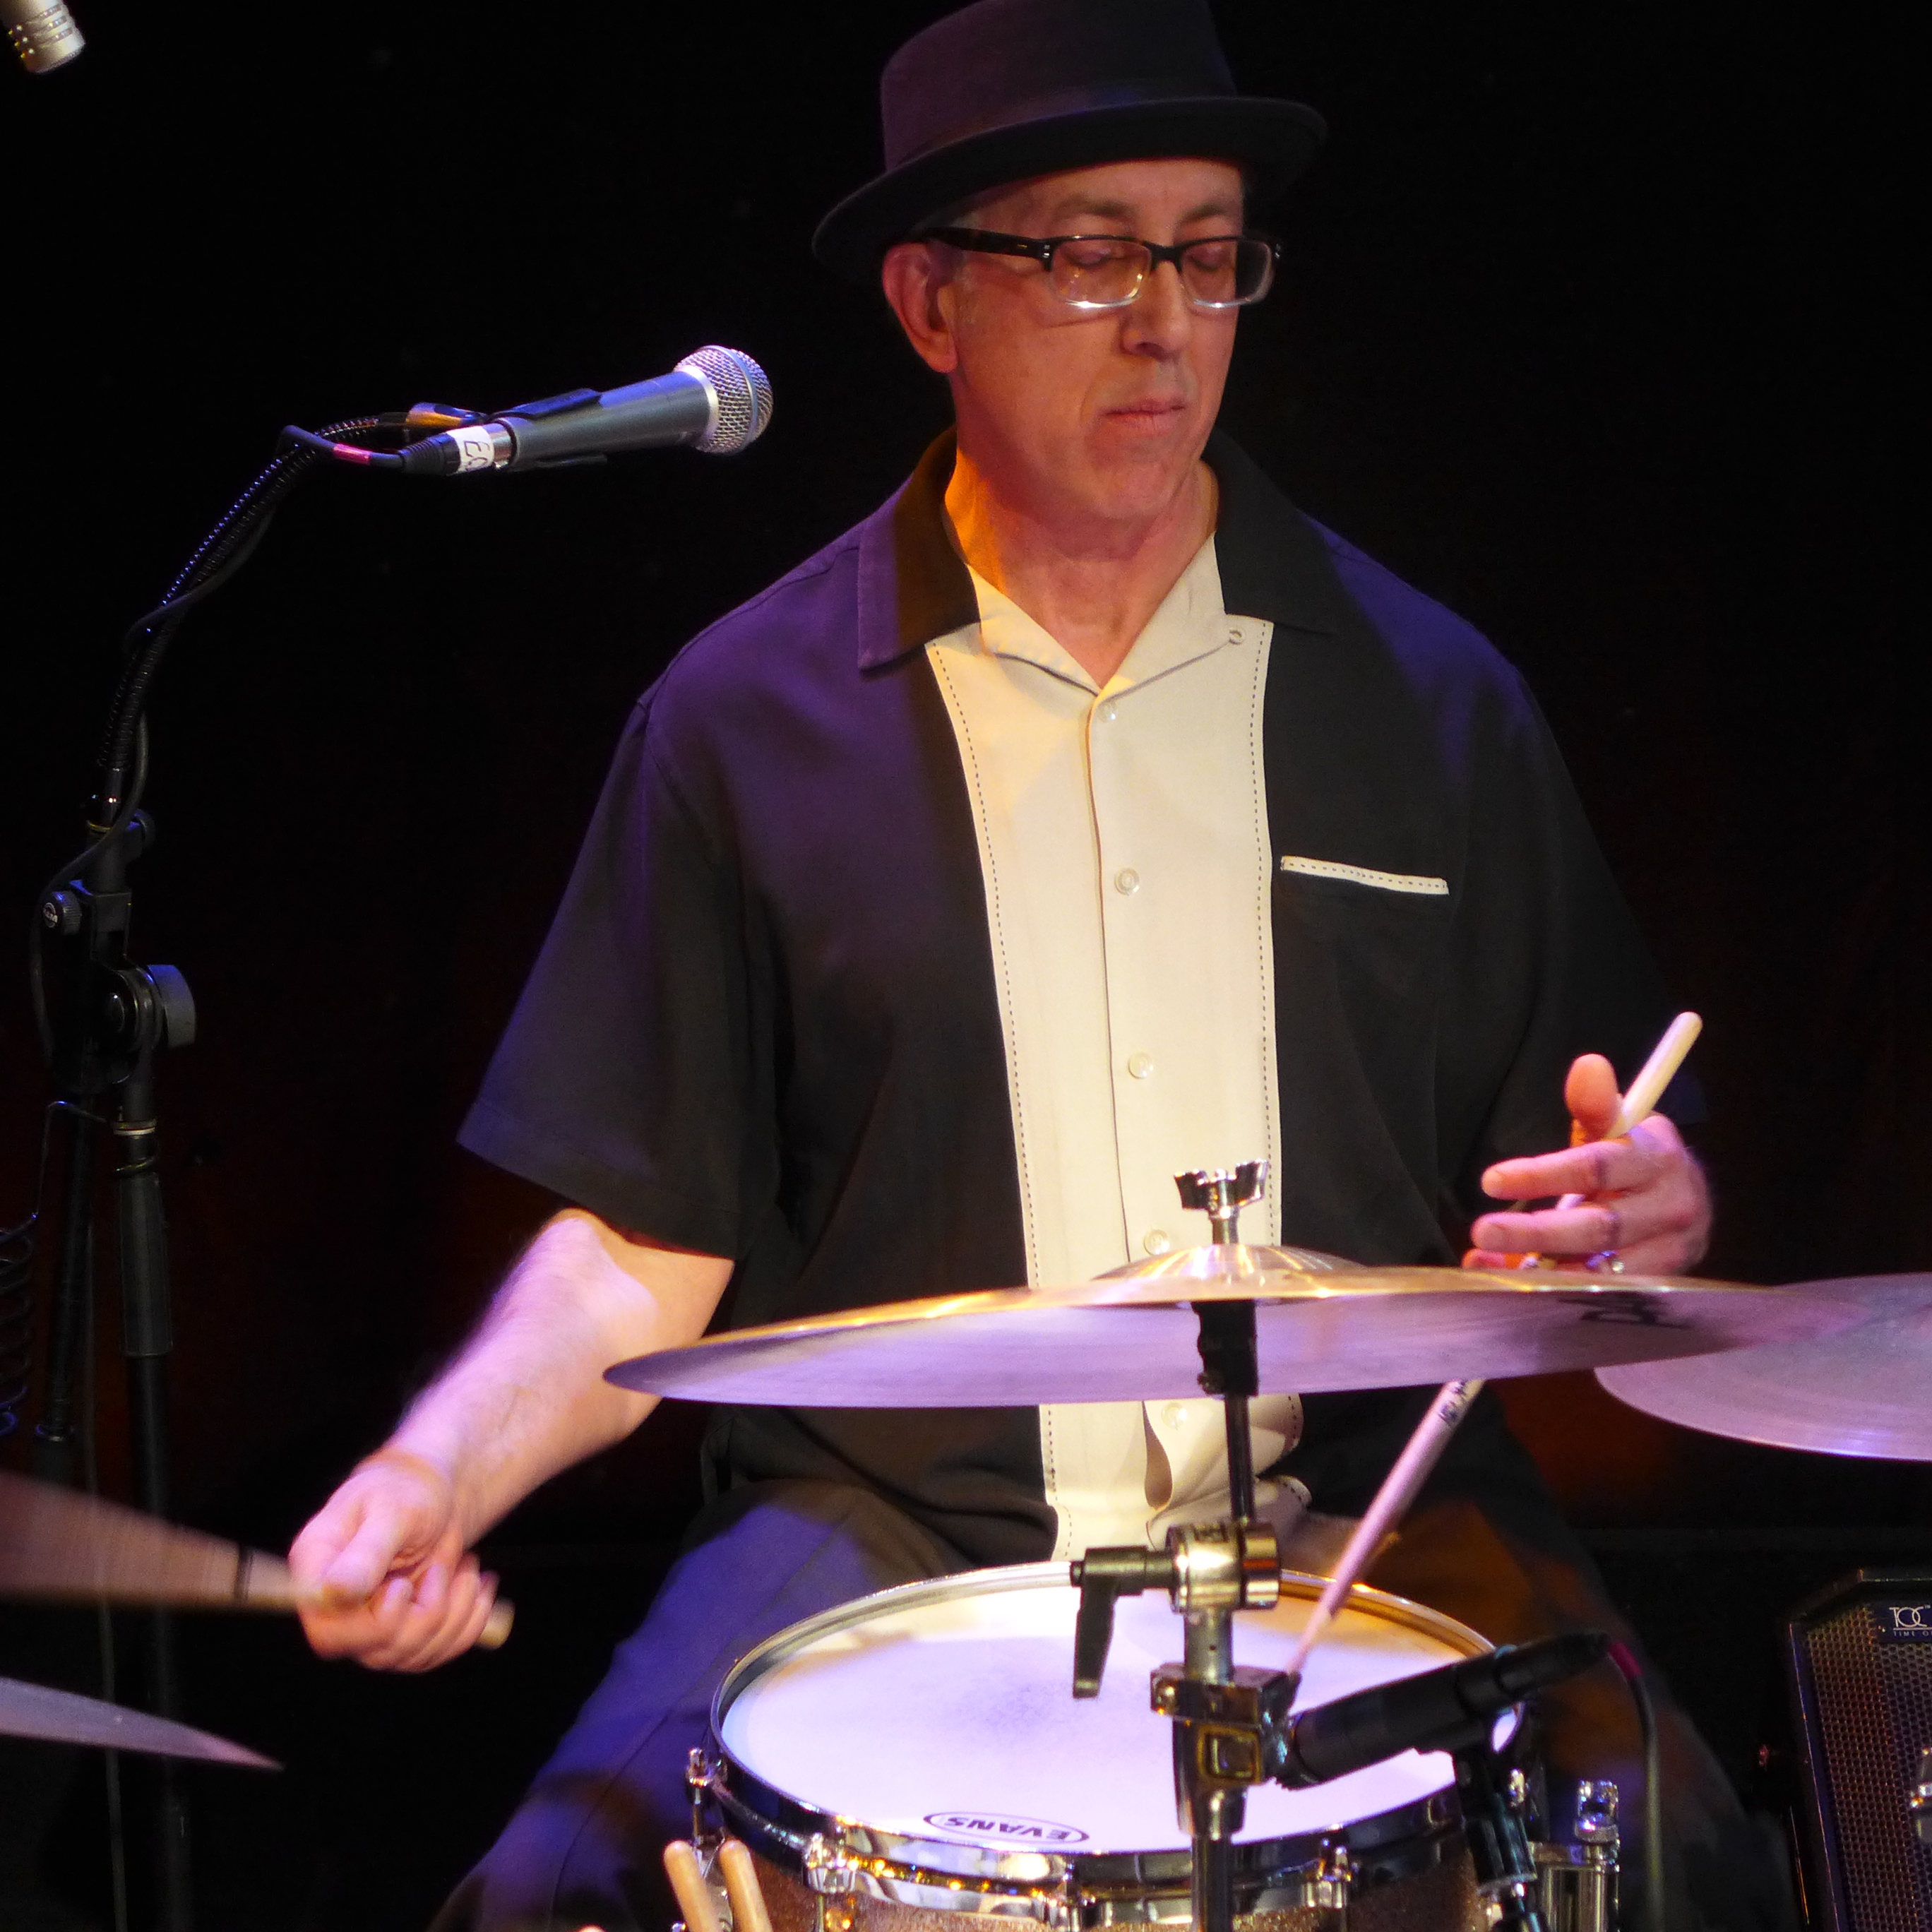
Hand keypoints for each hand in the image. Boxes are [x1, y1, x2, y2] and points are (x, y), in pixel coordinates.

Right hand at [288, 1448, 499, 1671]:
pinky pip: (436, 1652)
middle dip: (425, 1615)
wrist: (435, 1496)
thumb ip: (366, 1553)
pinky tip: (480, 1585)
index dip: (372, 1624)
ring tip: (467, 1563)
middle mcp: (338, 1608)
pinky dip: (468, 1621)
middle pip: (373, 1652)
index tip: (404, 1586)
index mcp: (318, 1571)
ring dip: (454, 1611)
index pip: (328, 1632)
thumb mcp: (393, 1511)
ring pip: (411, 1656)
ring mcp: (369, 1626)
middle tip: (444, 1566)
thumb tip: (335, 1592)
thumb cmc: (407, 1490)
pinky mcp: (403, 1635)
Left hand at [1464, 1052, 1710, 1273]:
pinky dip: (1553, 1289)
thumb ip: (1596, 1104)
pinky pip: (1601, 1293)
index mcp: (1657, 1158)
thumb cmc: (1638, 1160)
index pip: (1597, 1166)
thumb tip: (1587, 1066)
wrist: (1689, 1203)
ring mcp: (1668, 1252)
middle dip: (1536, 1232)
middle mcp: (1669, 1208)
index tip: (1492, 1180)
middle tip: (1483, 1230)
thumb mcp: (1621, 1126)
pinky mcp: (1658, 1285)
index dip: (1544, 1174)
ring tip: (1487, 1261)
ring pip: (1600, 1269)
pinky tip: (1513, 1279)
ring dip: (1540, 1270)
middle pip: (1598, 1225)